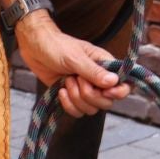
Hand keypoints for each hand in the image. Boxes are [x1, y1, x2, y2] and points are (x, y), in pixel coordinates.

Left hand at [14, 11, 131, 118]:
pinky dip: (68, 104)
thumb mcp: (75, 57)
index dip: (119, 92)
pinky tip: (60, 90)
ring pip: (92, 109)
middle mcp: (98, 79)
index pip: (124, 85)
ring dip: (76, 98)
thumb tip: (114, 81)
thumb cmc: (56, 46)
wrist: (35, 48)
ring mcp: (85, 89)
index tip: (105, 91)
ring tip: (66, 80)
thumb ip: (94, 71)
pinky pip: (78, 112)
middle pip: (107, 102)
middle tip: (76, 79)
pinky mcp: (72, 97)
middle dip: (90, 95)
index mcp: (105, 65)